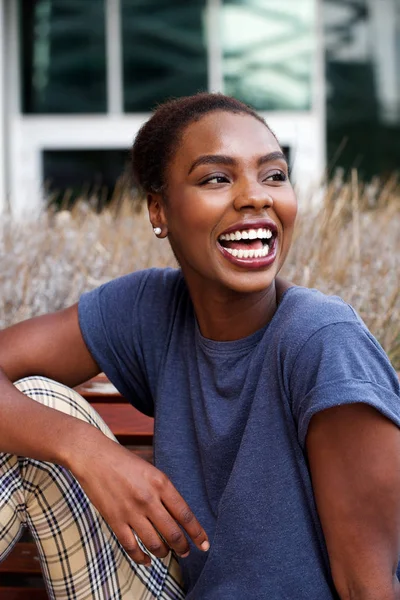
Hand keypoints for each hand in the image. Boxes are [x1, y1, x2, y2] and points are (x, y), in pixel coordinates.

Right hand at [65, 425, 209, 565]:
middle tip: (187, 551)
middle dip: (183, 547)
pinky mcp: (115, 520)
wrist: (94, 457)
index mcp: (161, 483)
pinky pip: (131, 547)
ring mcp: (131, 511)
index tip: (204, 544)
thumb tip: (179, 516)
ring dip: (165, 553)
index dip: (197, 532)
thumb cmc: (124, 462)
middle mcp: (148, 499)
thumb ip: (165, 492)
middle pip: (173, 533)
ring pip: (154, 544)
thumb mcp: (151, 471)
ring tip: (167, 553)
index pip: (185, 514)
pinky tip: (147, 559)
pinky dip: (142, 558)